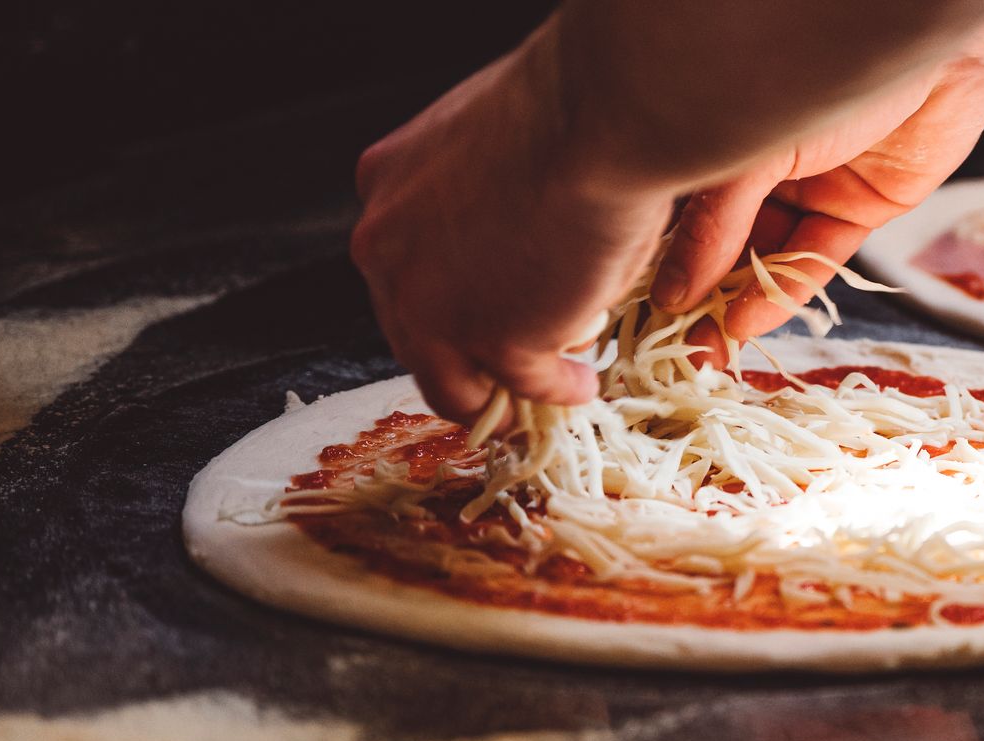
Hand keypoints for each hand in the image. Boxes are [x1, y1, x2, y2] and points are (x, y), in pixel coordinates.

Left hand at [351, 19, 677, 421]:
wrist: (599, 117)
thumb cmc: (568, 107)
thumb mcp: (491, 137)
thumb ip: (481, 187)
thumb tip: (520, 227)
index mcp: (385, 183)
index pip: (403, 262)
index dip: (445, 292)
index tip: (480, 307)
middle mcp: (387, 248)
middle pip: (413, 330)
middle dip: (464, 353)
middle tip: (508, 362)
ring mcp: (431, 303)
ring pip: (453, 381)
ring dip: (502, 391)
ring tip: (546, 387)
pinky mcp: (491, 339)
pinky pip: (524, 385)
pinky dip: (556, 391)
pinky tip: (581, 384)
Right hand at [647, 43, 983, 364]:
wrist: (941, 58)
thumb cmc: (839, 72)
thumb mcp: (760, 147)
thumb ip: (718, 220)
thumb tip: (676, 289)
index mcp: (732, 137)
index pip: (686, 213)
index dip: (665, 263)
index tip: (641, 311)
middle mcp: (766, 165)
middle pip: (724, 244)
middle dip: (700, 298)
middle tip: (673, 347)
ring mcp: (811, 189)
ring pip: (767, 260)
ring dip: (737, 307)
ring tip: (709, 347)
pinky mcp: (857, 211)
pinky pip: (814, 263)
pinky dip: (783, 295)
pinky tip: (747, 322)